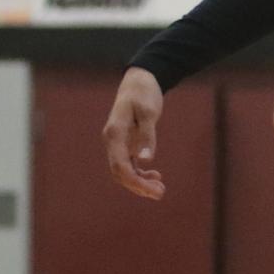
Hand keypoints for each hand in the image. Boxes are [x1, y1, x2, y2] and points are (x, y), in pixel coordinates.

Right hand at [103, 67, 165, 198]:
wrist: (139, 81)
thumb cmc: (144, 94)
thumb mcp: (149, 112)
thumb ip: (147, 136)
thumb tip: (146, 160)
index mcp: (114, 134)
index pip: (120, 166)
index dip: (135, 182)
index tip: (153, 190)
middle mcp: (112, 141)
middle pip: (120, 173)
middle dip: (138, 186)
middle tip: (160, 193)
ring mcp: (118, 143)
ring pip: (124, 171)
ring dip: (140, 182)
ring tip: (160, 189)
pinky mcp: (125, 143)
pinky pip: (129, 164)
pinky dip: (140, 173)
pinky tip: (155, 176)